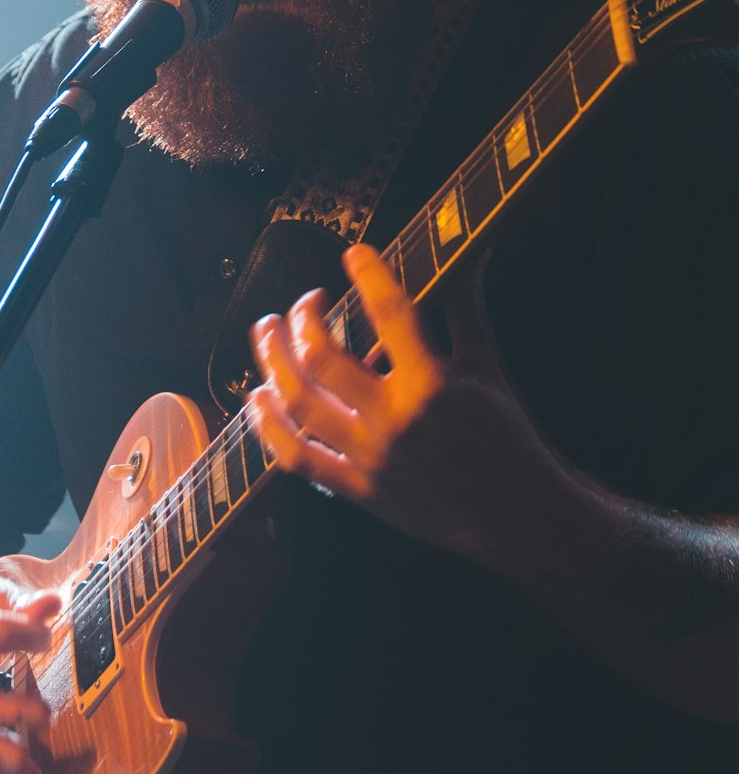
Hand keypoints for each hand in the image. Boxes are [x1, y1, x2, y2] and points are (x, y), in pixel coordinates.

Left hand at [247, 243, 549, 558]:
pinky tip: (258, 396)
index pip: (391, 313)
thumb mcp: (488, 368)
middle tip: (308, 300)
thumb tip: (467, 256)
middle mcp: (395, 420)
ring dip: (272, 360)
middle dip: (303, 318)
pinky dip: (267, 426)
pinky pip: (297, 458)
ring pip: (298, 404)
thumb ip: (466, 309)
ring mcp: (371, 459)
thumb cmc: (508, 439)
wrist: (517, 520)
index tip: (355, 253)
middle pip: (321, 359)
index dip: (369, 273)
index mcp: (433, 384)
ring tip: (267, 330)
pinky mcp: (358, 491)